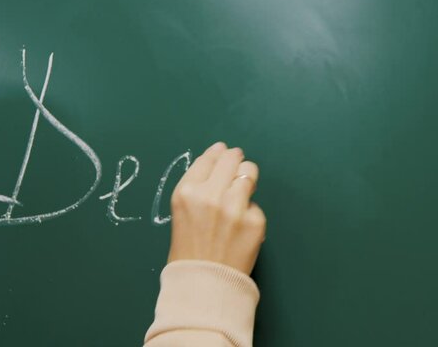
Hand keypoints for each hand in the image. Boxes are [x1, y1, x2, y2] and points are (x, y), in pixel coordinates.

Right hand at [168, 142, 265, 274]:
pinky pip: (256, 205)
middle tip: (237, 165)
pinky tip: (240, 228)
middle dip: (235, 160)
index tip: (223, 153)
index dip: (218, 154)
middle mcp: (210, 194)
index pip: (208, 158)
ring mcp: (235, 207)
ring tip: (240, 194)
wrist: (203, 284)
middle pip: (231, 159)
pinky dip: (250, 213)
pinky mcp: (255, 221)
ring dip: (246, 179)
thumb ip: (198, 187)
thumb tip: (219, 158)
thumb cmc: (188, 251)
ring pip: (249, 173)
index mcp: (187, 191)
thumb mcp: (181, 212)